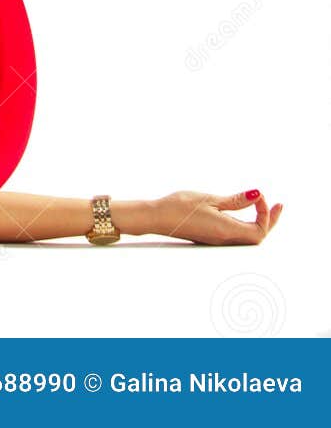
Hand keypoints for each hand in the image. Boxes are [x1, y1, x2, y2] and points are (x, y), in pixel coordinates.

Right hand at [149, 189, 282, 244]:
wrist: (157, 217)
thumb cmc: (180, 207)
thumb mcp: (210, 199)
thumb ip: (235, 201)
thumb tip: (257, 195)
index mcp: (227, 231)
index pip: (260, 230)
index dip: (265, 213)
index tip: (258, 194)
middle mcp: (225, 240)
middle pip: (258, 236)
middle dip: (270, 220)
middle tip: (278, 205)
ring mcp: (218, 240)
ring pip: (248, 236)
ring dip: (260, 222)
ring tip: (265, 207)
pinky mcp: (212, 237)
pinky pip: (237, 234)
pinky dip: (247, 223)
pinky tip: (243, 212)